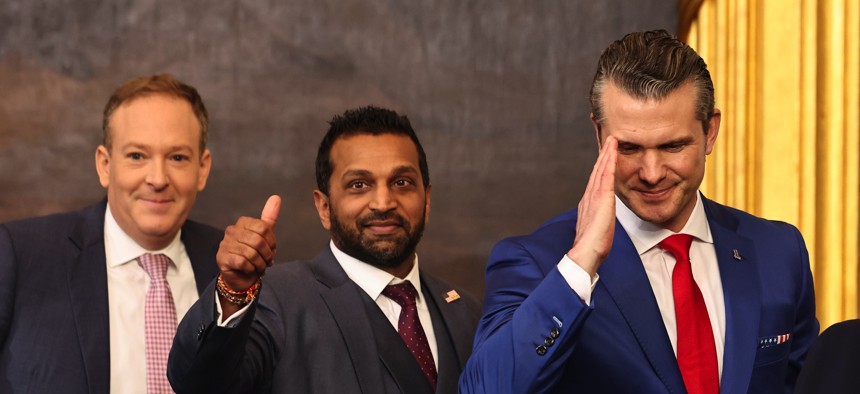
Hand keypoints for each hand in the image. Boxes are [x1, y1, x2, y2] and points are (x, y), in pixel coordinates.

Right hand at [216, 195, 280, 291]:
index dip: (272, 242)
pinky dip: (250, 269)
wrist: (242, 276)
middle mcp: (231, 231)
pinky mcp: (222, 258)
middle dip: (267, 255)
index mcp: (242, 222)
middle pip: (258, 241)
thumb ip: (269, 217)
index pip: (264, 228)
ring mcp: (225, 244)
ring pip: (251, 253)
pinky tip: (249, 269)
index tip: (272, 250)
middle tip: (267, 262)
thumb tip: (276, 197)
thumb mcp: (265, 236)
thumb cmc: (254, 255)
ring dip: (260, 264)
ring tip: (259, 266)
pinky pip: (243, 262)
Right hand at [566, 136, 616, 276]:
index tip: (606, 154)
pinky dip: (608, 161)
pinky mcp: (601, 198)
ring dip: (606, 153)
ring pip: (601, 169)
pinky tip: (613, 151)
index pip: (597, 180)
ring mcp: (594, 196)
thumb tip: (603, 221)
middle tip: (609, 138)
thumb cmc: (592, 247)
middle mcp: (589, 196)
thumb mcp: (598, 230)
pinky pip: (606, 175)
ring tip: (612, 139)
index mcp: (589, 203)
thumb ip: (600, 221)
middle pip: (597, 170)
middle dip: (603, 154)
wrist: (585, 253)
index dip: (601, 166)